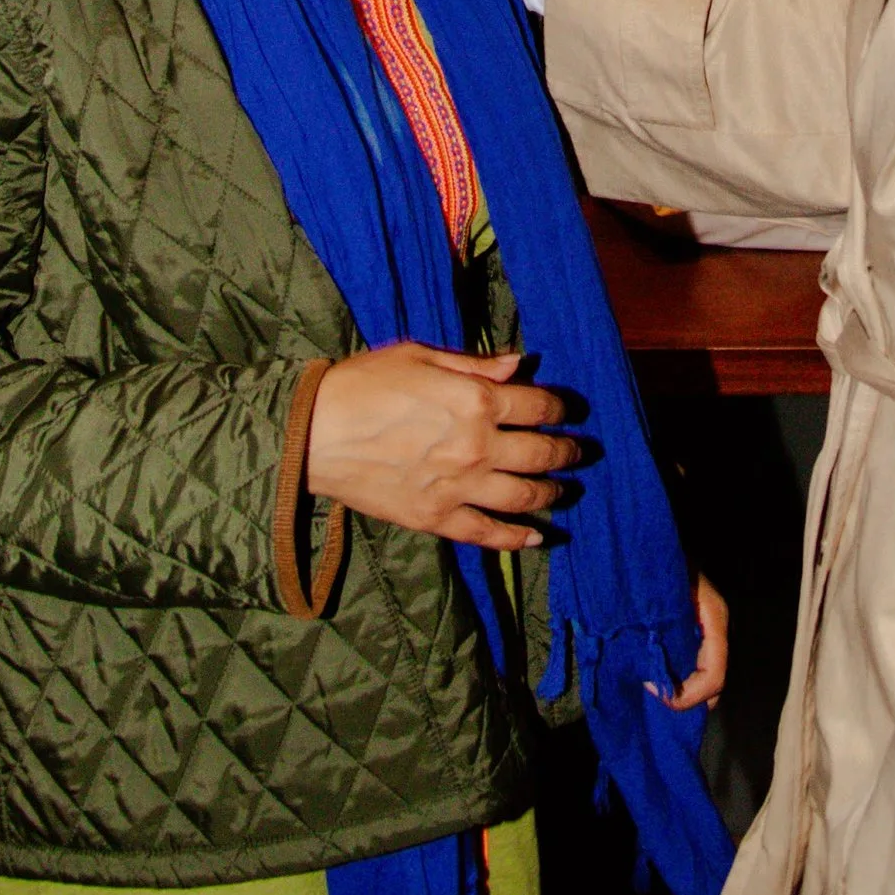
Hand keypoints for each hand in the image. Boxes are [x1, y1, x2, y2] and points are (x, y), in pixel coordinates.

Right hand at [306, 343, 579, 550]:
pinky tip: (536, 536)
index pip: (538, 407)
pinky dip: (516, 538)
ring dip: (552, 494)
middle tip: (579, 453)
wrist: (315, 433)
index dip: (560, 408)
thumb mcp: (421, 356)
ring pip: (523, 496)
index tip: (567, 412)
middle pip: (541, 454)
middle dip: (567, 452)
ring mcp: (459, 487)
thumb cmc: (364, 384)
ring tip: (564, 491)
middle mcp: (477, 446)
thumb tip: (517, 364)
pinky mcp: (436, 518)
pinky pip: (487, 534)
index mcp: (476, 400)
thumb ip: (474, 364)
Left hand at [655, 573, 728, 712]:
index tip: (658, 693)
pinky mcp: (698, 626)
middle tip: (655, 697)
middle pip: (715, 680)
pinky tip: (657, 676)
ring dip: (683, 687)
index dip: (690, 695)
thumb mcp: (658, 598)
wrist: (651, 539)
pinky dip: (680, 676)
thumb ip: (659, 635)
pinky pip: (696, 662)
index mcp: (713, 618)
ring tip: (654, 688)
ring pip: (707, 673)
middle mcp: (716, 626)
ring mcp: (710, 627)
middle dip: (689, 698)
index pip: (715, 674)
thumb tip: (652, 677)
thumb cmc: (655, 564)